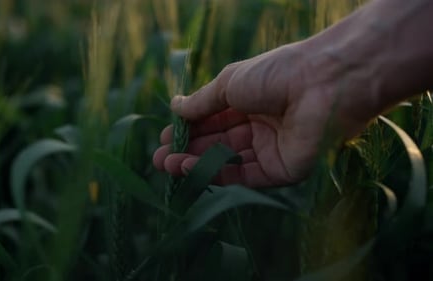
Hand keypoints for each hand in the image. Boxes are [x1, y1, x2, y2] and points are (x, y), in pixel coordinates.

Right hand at [153, 43, 368, 187]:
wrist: (323, 83)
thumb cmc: (275, 73)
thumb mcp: (229, 83)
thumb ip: (202, 101)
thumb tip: (175, 106)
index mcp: (249, 102)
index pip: (213, 120)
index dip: (189, 130)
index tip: (164, 137)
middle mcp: (259, 127)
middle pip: (217, 144)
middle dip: (187, 151)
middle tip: (159, 159)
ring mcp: (270, 150)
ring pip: (227, 163)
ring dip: (196, 165)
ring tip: (167, 165)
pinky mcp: (282, 170)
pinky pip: (244, 176)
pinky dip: (216, 175)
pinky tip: (191, 169)